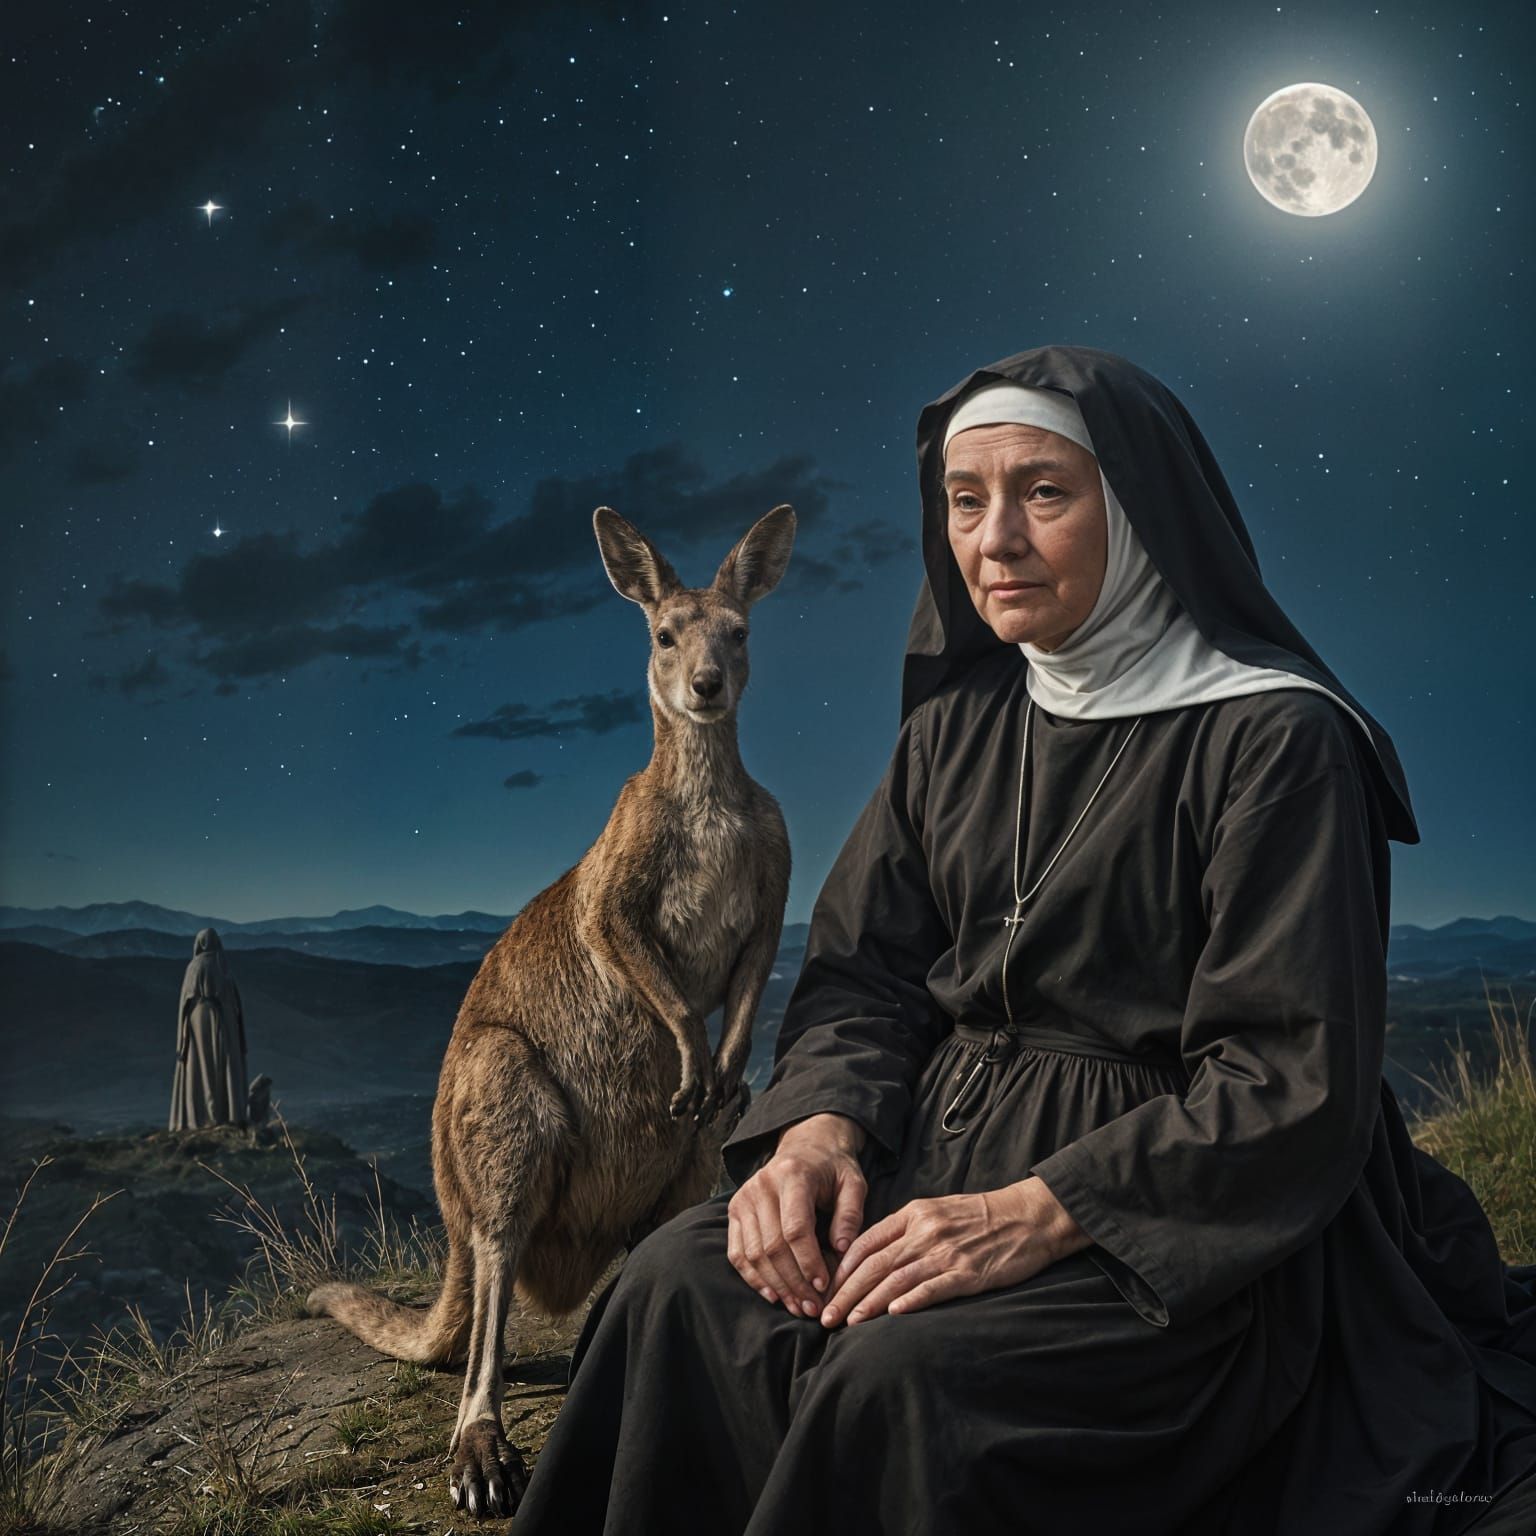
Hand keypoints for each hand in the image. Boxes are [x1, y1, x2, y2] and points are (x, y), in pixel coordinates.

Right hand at [726, 1113, 867, 1317]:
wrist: (806, 1145)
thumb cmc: (833, 1168)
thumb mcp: (853, 1183)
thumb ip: (851, 1215)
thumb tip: (841, 1251)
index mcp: (792, 1175)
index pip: (795, 1228)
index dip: (808, 1262)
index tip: (824, 1286)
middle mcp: (762, 1186)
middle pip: (772, 1246)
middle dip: (794, 1283)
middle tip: (813, 1307)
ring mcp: (744, 1198)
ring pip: (754, 1254)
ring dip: (776, 1286)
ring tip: (798, 1307)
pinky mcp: (735, 1210)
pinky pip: (737, 1253)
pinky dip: (753, 1278)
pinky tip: (774, 1295)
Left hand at [818, 1177, 1089, 1327]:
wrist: (1027, 1217)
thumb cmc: (981, 1216)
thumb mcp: (938, 1210)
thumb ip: (907, 1228)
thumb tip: (875, 1254)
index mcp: (915, 1214)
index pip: (868, 1241)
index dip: (844, 1267)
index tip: (827, 1289)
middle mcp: (925, 1231)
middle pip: (875, 1264)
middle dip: (846, 1292)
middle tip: (826, 1315)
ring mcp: (946, 1252)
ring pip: (897, 1278)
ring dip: (869, 1303)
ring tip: (849, 1322)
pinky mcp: (968, 1273)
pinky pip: (933, 1287)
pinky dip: (911, 1300)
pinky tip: (893, 1314)